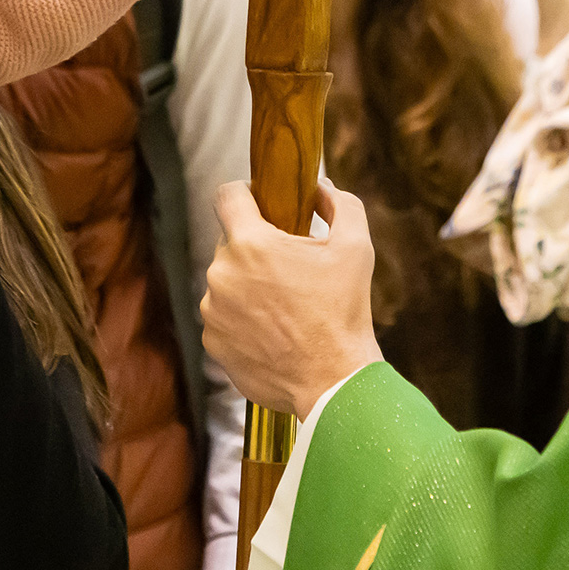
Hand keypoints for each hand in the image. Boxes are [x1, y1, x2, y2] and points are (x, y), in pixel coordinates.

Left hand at [200, 178, 383, 419]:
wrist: (333, 381)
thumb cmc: (344, 312)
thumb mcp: (356, 247)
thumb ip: (340, 204)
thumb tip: (321, 188)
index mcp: (250, 244)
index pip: (226, 196)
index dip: (245, 193)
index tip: (262, 204)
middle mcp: (221, 274)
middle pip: (231, 242)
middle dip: (256, 248)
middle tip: (289, 267)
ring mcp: (213, 311)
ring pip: (227, 281)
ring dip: (249, 286)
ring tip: (285, 307)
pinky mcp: (213, 342)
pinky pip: (223, 317)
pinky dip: (243, 319)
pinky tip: (274, 332)